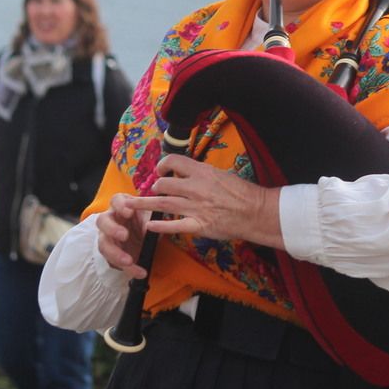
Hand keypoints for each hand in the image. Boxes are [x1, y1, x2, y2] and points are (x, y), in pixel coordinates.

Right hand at [94, 197, 151, 277]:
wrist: (145, 239)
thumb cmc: (146, 221)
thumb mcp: (152, 218)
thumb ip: (150, 221)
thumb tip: (150, 229)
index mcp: (121, 205)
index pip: (116, 200)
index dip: (120, 205)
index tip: (128, 212)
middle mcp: (110, 219)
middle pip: (102, 221)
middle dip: (112, 229)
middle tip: (125, 236)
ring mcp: (107, 237)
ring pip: (103, 244)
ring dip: (116, 254)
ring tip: (130, 262)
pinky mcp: (110, 253)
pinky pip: (113, 262)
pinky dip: (126, 268)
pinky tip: (138, 272)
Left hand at [122, 153, 283, 249]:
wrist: (255, 212)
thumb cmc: (242, 192)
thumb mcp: (222, 174)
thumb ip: (202, 175)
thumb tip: (188, 173)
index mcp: (203, 172)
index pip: (174, 162)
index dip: (163, 165)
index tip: (161, 171)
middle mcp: (196, 188)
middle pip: (164, 184)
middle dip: (155, 187)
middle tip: (154, 190)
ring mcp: (195, 208)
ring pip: (163, 204)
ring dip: (146, 204)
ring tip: (133, 204)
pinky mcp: (198, 226)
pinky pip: (174, 226)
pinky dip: (160, 226)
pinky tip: (149, 226)